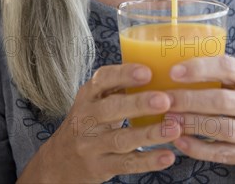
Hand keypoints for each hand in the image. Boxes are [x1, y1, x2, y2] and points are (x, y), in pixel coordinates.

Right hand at [18, 64, 180, 183]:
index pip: (102, 80)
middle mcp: (86, 117)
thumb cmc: (90, 120)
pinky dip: (148, 161)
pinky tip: (168, 156)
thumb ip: (118, 86)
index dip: (124, 74)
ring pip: (121, 139)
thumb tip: (161, 67)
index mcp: (88, 95)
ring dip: (150, 134)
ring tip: (174, 128)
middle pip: (112, 109)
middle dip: (139, 104)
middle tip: (165, 100)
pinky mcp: (99, 167)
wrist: (59, 161)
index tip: (147, 72)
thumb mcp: (95, 100)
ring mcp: (91, 144)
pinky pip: (126, 164)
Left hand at [164, 55, 234, 170]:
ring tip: (169, 119)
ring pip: (222, 129)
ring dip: (192, 124)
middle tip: (166, 100)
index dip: (199, 69)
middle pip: (222, 101)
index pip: (227, 67)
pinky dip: (198, 148)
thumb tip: (173, 62)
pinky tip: (179, 141)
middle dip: (189, 100)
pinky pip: (222, 153)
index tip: (174, 72)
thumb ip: (217, 72)